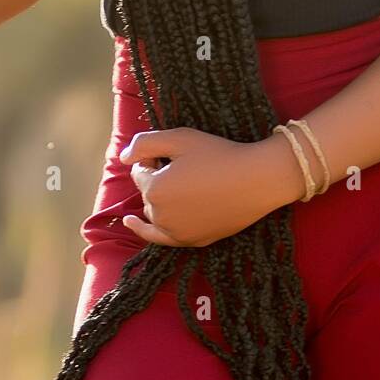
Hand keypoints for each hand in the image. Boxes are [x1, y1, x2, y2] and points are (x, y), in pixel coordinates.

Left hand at [118, 127, 277, 246]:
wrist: (256, 180)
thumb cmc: (219, 154)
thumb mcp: (180, 138)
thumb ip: (145, 143)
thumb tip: (123, 157)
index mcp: (155, 189)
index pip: (139, 170)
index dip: (155, 158)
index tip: (177, 153)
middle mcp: (160, 215)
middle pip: (146, 192)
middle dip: (156, 177)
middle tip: (185, 166)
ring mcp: (175, 232)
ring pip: (153, 211)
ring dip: (158, 198)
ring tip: (183, 184)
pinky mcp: (191, 241)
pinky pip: (160, 237)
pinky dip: (145, 230)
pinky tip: (131, 224)